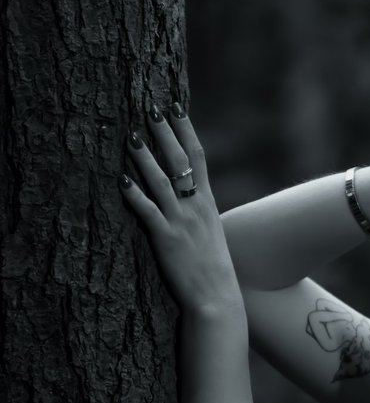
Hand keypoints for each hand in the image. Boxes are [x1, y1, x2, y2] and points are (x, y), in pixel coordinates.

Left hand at [119, 104, 242, 313]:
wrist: (215, 296)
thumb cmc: (211, 267)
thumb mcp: (209, 232)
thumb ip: (196, 210)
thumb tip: (185, 194)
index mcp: (206, 203)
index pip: (197, 157)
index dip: (185, 130)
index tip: (174, 106)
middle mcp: (195, 207)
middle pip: (179, 162)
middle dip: (164, 133)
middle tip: (149, 108)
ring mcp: (180, 222)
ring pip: (161, 181)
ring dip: (145, 157)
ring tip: (130, 135)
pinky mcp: (166, 238)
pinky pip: (148, 212)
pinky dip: (134, 194)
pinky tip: (121, 178)